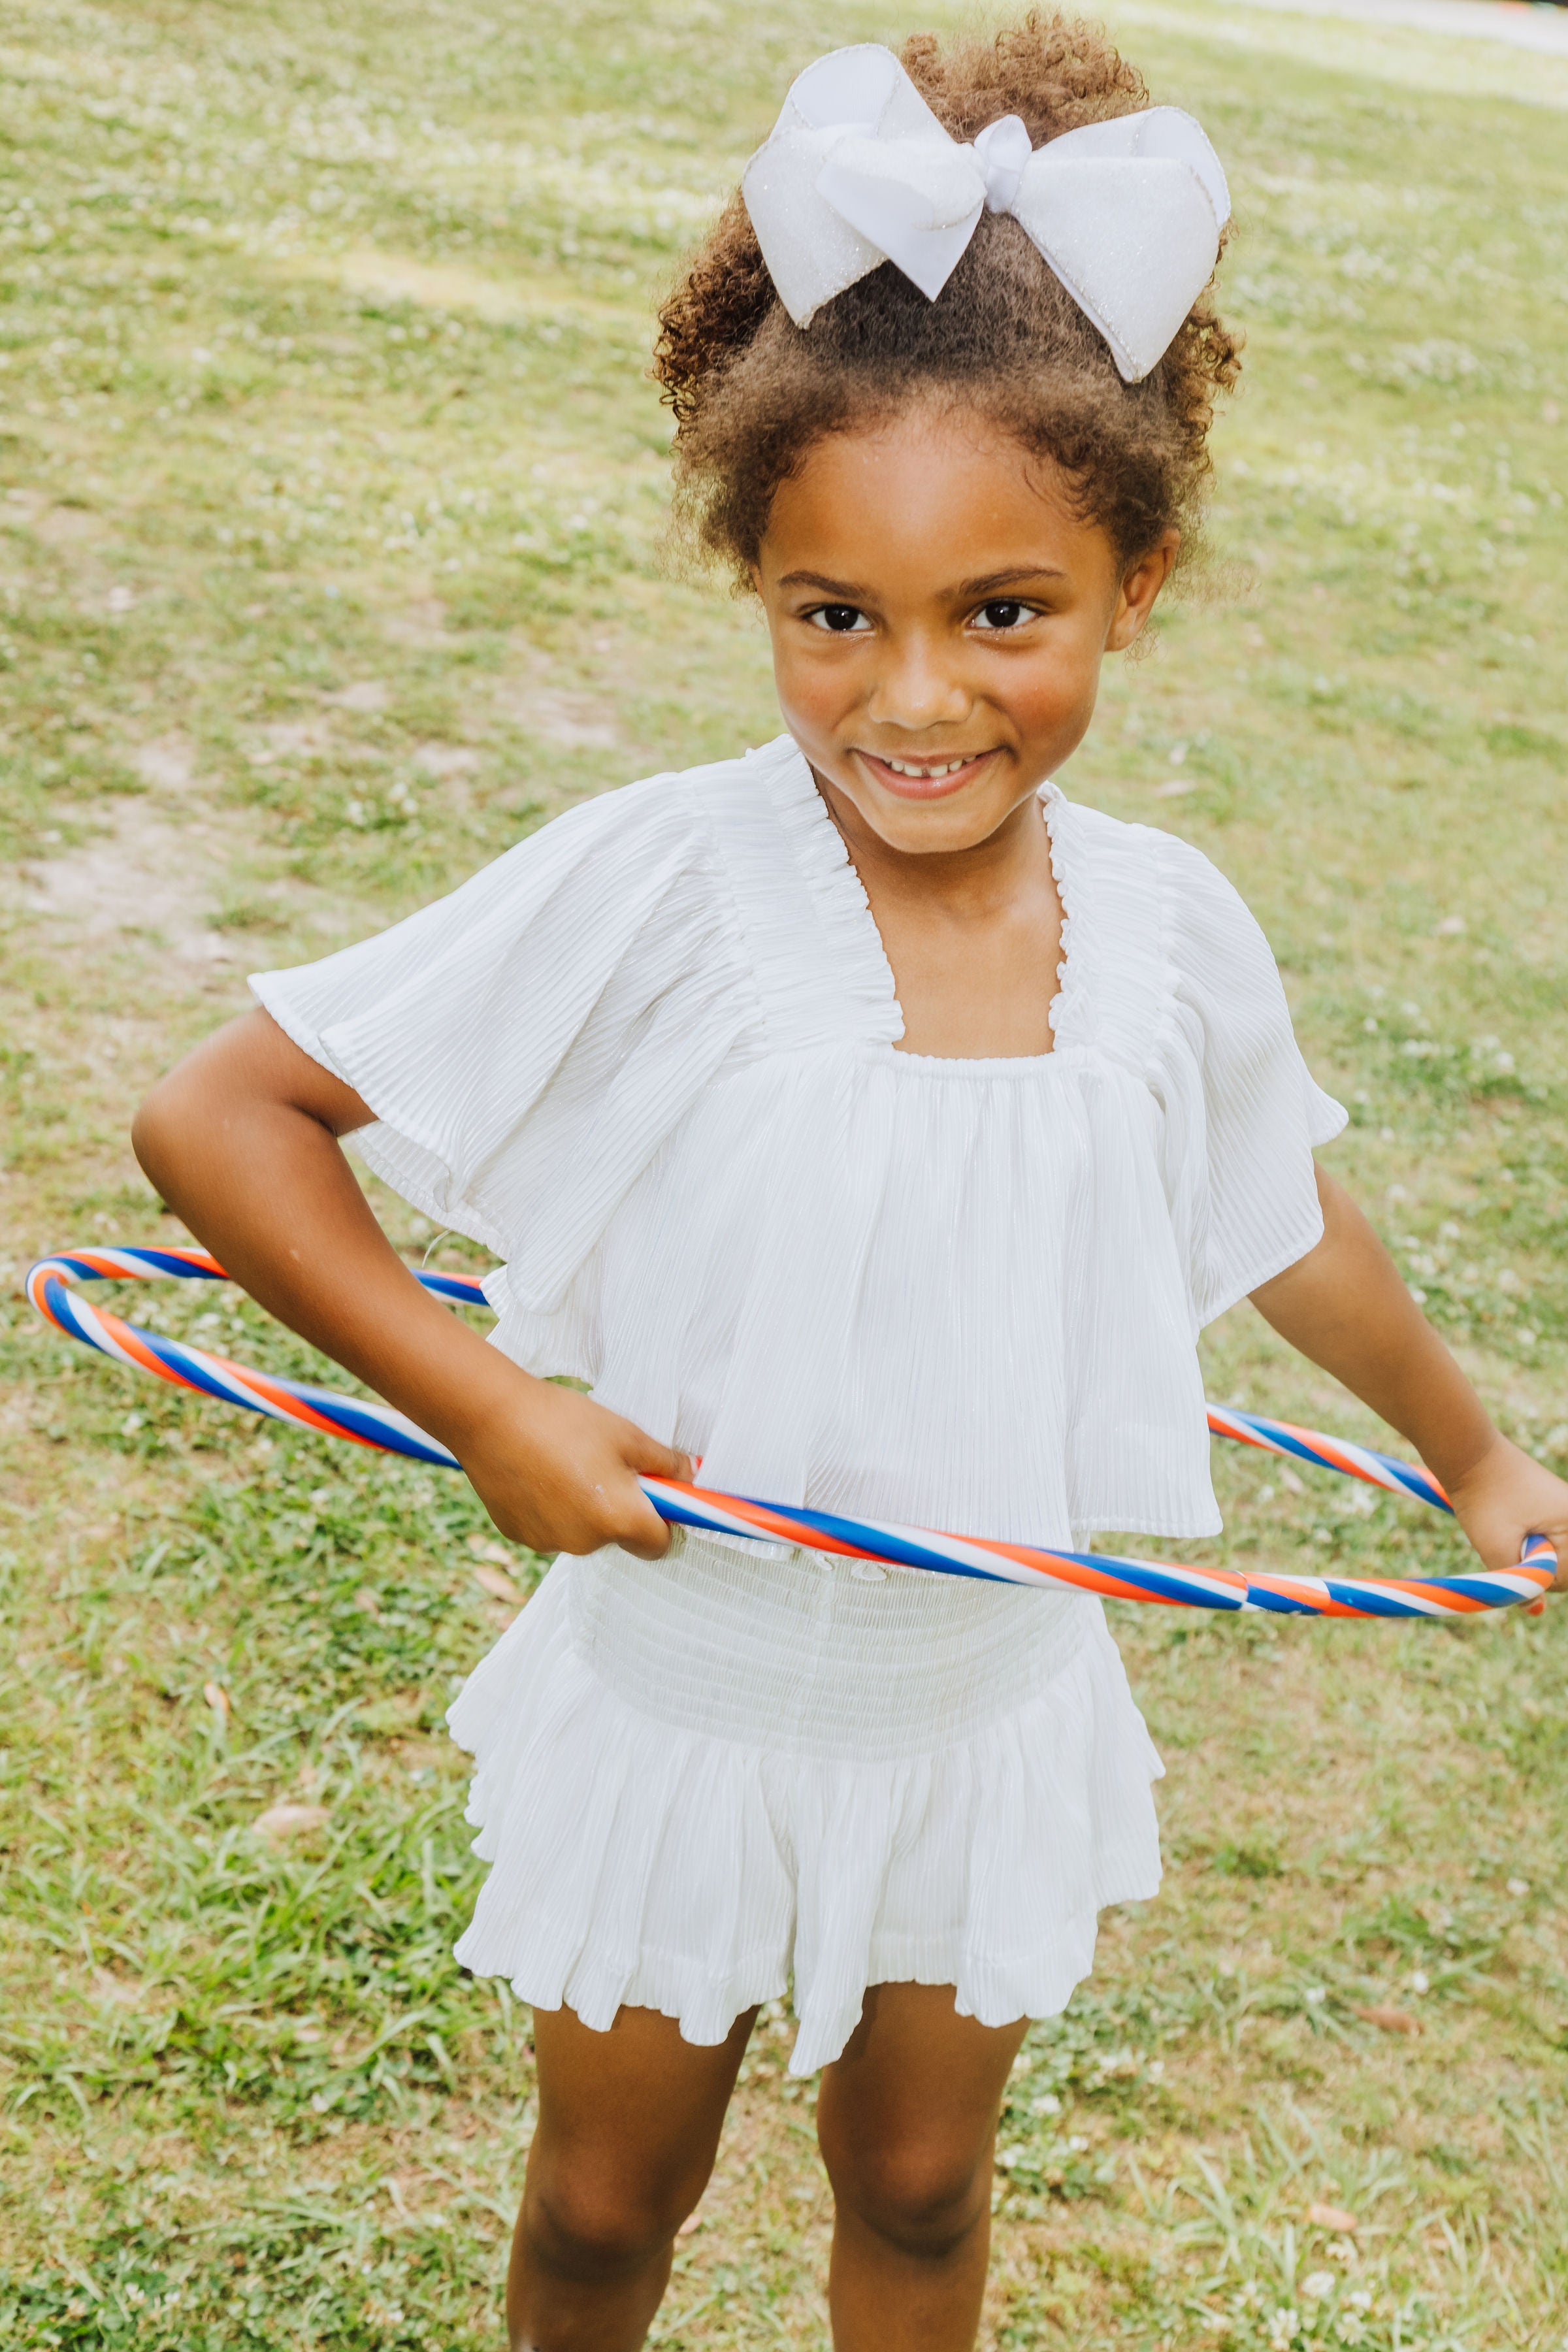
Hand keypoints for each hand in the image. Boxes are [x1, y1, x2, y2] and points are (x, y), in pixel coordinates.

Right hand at [452, 1365, 693, 1561]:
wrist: (491, 1416)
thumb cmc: (564, 1422)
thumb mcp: (626, 1434)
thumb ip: (665, 1462)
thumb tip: (690, 1474)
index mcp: (618, 1520)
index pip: (660, 1545)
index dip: (666, 1522)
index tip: (658, 1496)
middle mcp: (585, 1542)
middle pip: (619, 1536)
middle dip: (620, 1507)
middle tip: (607, 1464)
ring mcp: (549, 1542)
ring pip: (583, 1531)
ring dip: (584, 1506)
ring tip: (566, 1461)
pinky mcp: (519, 1534)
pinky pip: (550, 1526)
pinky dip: (552, 1506)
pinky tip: (539, 1470)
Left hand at [1445, 1433, 1567, 1593]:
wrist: (1468, 1452)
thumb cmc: (1483, 1496)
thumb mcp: (1496, 1547)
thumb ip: (1520, 1584)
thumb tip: (1536, 1611)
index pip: (1563, 1580)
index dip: (1534, 1580)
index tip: (1510, 1558)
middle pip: (1562, 1570)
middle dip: (1534, 1567)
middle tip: (1507, 1539)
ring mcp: (1565, 1512)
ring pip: (1552, 1556)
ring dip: (1528, 1555)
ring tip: (1507, 1527)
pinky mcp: (1552, 1508)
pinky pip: (1546, 1540)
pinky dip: (1527, 1541)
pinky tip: (1510, 1522)